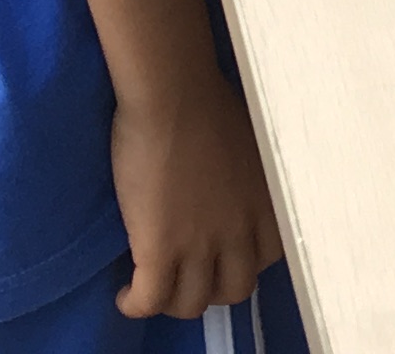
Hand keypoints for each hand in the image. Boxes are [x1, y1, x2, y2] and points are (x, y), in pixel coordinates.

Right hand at [108, 72, 282, 321]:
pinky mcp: (160, 249)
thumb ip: (248, 177)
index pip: (268, 257)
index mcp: (266, 204)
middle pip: (234, 290)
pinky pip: (150, 300)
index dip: (242, 259)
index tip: (222, 253)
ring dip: (173, 300)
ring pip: (192, 303)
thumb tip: (230, 186)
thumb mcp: (249, 143)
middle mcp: (240, 231)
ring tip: (154, 286)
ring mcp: (201, 244)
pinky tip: (126, 295)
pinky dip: (136, 305)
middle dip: (212, 288)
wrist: (171, 90)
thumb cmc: (206, 99)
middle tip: (187, 273)